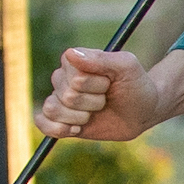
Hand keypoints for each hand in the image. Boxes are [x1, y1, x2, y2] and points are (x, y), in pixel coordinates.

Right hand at [38, 47, 173, 142]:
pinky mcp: (59, 119)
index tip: (110, 83)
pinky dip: (58, 129)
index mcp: (75, 60)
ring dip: (80, 117)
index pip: (76, 78)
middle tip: (106, 98)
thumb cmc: (135, 85)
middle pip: (68, 96)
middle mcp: (63, 77)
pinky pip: (42, 123)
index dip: (97, 85)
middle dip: (93, 102)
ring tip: (94, 113)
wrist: (141, 111)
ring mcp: (60, 98)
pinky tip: (76, 129)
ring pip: (53, 110)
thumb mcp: (126, 67)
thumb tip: (70, 53)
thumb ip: (101, 59)